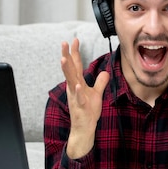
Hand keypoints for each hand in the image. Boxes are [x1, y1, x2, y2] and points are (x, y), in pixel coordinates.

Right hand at [60, 38, 109, 158]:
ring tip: (64, 58)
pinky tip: (77, 84)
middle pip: (70, 68)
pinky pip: (78, 96)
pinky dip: (77, 90)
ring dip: (67, 69)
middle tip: (63, 42)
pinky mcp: (79, 105)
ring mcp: (75, 96)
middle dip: (66, 55)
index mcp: (78, 83)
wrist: (83, 128)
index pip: (76, 65)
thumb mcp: (96, 94)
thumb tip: (104, 72)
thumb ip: (100, 82)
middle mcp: (74, 87)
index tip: (75, 40)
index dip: (75, 52)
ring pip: (70, 80)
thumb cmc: (88, 111)